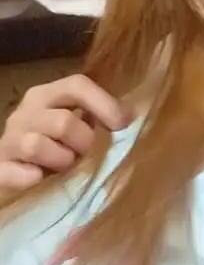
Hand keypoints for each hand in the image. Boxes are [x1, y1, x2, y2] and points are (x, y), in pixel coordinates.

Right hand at [0, 75, 132, 190]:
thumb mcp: (77, 127)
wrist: (16, 171)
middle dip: (83, 143)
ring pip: (36, 145)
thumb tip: (131, 117)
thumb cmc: (57, 148)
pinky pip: (14, 173)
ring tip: (64, 167)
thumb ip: (97, 118)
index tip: (123, 124)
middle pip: (62, 122)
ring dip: (60, 161)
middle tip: (86, 154)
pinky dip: (30, 178)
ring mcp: (8, 140)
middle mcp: (25, 113)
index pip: (76, 85)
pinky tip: (39, 179)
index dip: (104, 104)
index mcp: (47, 95)